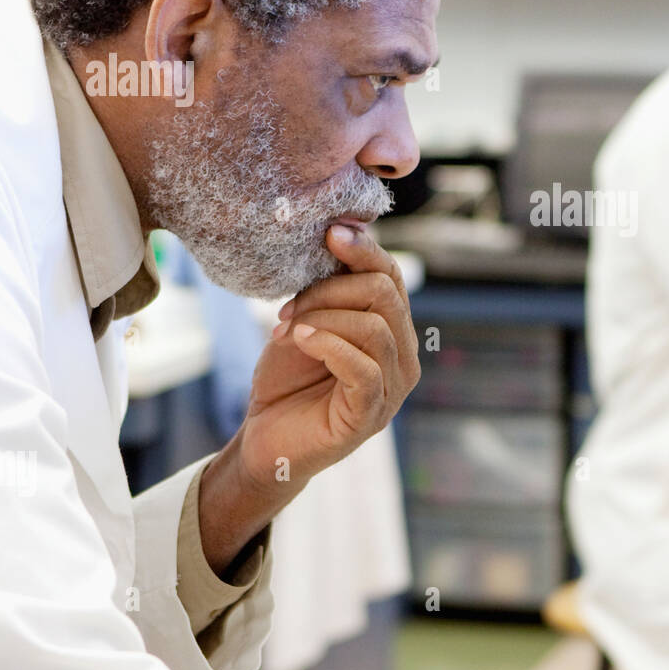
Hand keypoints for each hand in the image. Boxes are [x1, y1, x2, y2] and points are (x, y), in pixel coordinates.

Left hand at [198, 222, 419, 575]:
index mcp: (393, 329)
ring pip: (374, 327)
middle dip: (331, 288)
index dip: (363, 249)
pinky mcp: (370, 414)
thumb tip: (340, 231)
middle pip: (386, 294)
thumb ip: (330, 288)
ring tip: (286, 327)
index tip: (328, 233)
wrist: (264, 438)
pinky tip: (299, 339)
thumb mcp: (308, 320)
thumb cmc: (287, 378)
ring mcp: (392, 389)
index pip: (391, 276)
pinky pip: (363, 367)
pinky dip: (327, 344)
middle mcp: (403, 357)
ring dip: (322, 317)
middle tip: (288, 305)